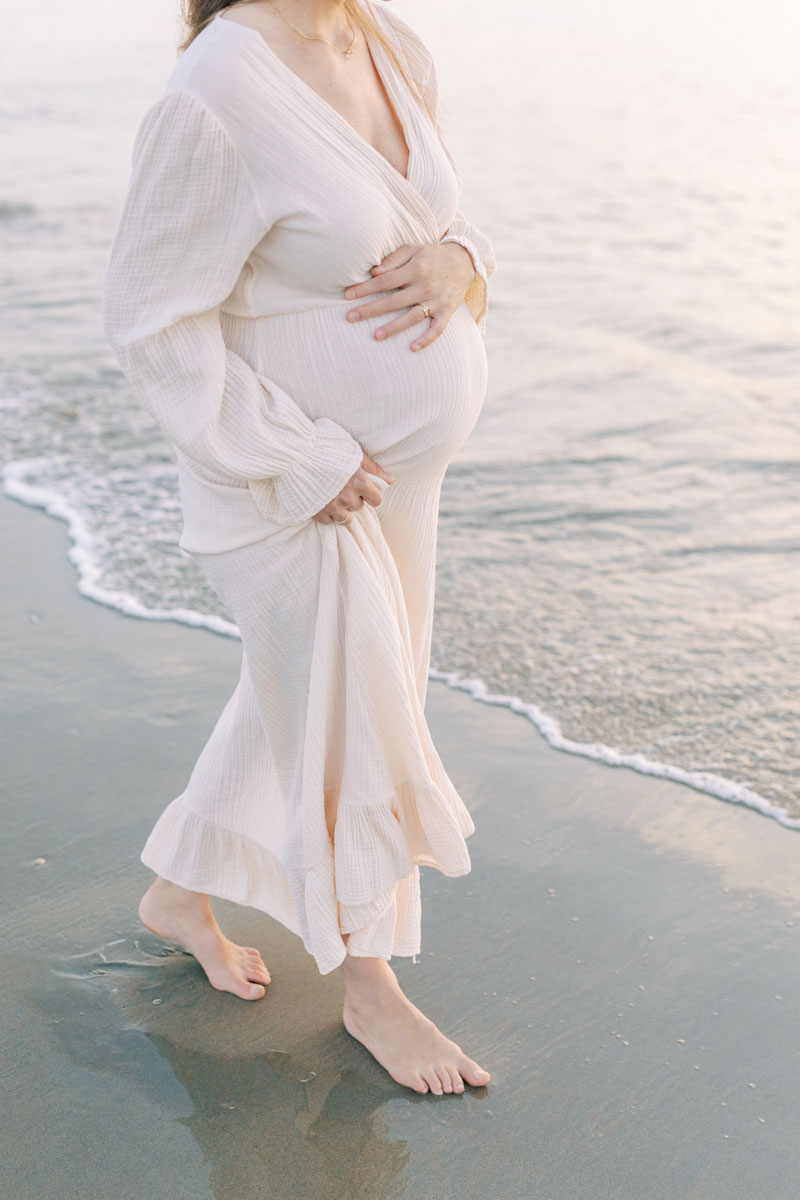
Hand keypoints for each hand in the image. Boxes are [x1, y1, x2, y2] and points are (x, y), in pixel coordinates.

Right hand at [313, 452, 394, 524]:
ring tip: (332, 494)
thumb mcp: (352, 451)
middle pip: (359, 507)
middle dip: (354, 498)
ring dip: (342, 508)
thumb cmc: (324, 445)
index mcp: (359, 481)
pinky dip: (326, 513)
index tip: (362, 487)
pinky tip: (322, 500)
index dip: (370, 493)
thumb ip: (372, 468)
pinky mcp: (316, 512)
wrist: (294, 451)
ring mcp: (331, 506)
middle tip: (342, 484)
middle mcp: (347, 497)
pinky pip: (328, 521)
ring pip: (345, 518)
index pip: (376, 500)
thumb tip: (390, 480)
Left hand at [343, 242, 475, 351]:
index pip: (384, 281)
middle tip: (350, 317)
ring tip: (375, 336)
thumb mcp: (414, 249)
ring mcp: (436, 300)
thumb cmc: (433, 255)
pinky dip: (426, 339)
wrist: (466, 260)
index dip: (365, 288)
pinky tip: (413, 348)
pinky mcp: (447, 312)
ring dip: (394, 327)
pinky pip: (437, 329)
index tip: (348, 296)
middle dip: (370, 310)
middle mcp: (425, 286)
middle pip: (393, 301)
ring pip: (412, 317)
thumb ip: (394, 259)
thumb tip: (374, 272)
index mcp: (415, 269)